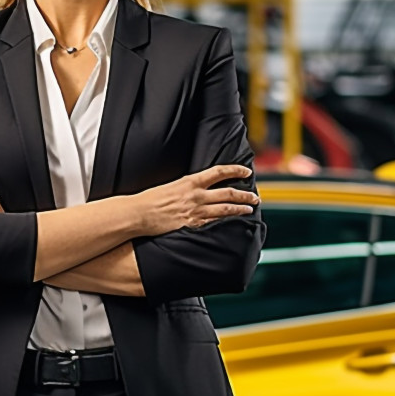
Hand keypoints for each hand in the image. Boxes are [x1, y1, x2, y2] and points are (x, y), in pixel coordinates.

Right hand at [135, 163, 259, 236]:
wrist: (139, 213)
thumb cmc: (150, 199)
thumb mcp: (171, 186)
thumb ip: (187, 187)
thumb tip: (198, 187)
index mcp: (190, 181)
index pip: (219, 172)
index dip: (235, 170)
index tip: (246, 171)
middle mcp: (196, 195)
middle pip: (228, 192)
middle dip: (245, 194)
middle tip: (255, 196)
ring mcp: (195, 211)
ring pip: (225, 209)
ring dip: (240, 209)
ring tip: (250, 209)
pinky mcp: (192, 224)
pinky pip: (214, 223)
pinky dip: (226, 222)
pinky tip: (233, 224)